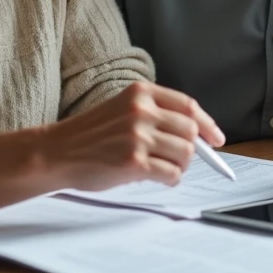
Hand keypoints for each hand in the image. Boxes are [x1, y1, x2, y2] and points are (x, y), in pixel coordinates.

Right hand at [41, 81, 224, 191]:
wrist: (56, 152)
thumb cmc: (88, 135)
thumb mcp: (120, 109)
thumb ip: (153, 114)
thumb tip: (195, 135)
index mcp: (139, 92)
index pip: (187, 106)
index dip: (207, 124)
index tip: (217, 138)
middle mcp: (141, 111)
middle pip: (191, 131)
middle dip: (193, 149)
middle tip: (181, 160)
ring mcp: (138, 136)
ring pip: (185, 154)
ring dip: (179, 166)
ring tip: (162, 168)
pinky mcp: (134, 162)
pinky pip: (171, 173)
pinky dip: (170, 179)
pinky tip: (156, 177)